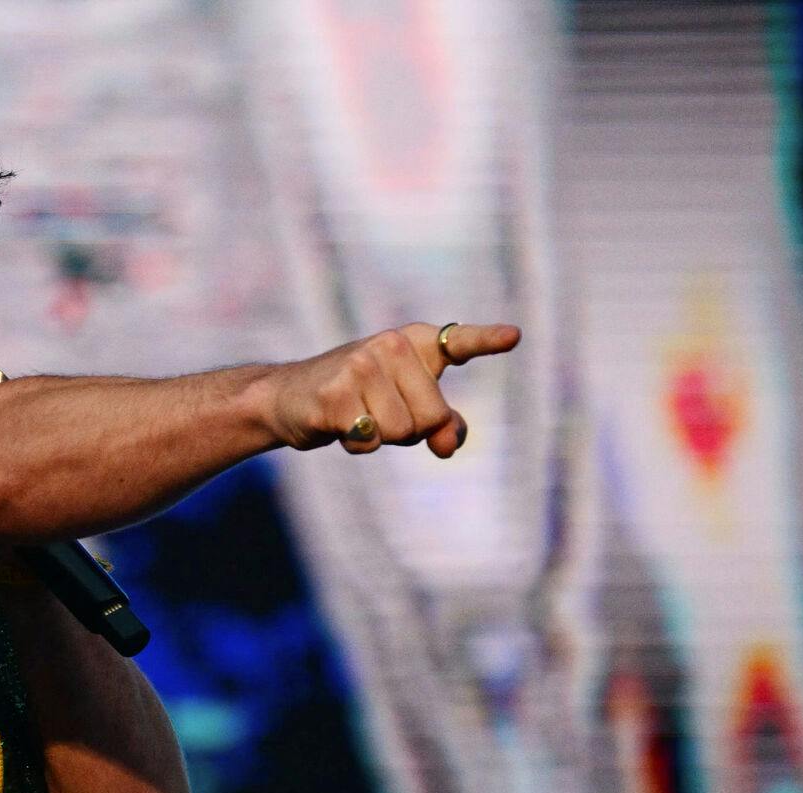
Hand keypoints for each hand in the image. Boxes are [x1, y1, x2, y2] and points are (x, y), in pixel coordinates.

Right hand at [266, 322, 520, 457]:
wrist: (288, 398)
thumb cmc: (357, 400)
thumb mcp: (405, 406)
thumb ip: (441, 423)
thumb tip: (449, 444)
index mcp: (413, 342)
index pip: (459, 341)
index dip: (487, 340)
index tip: (514, 336)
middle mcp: (389, 344)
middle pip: (432, 416)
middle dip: (411, 431)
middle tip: (379, 414)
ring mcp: (360, 366)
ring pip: (401, 432)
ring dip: (381, 439)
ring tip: (357, 417)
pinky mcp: (335, 394)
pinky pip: (369, 441)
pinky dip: (357, 445)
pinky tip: (337, 424)